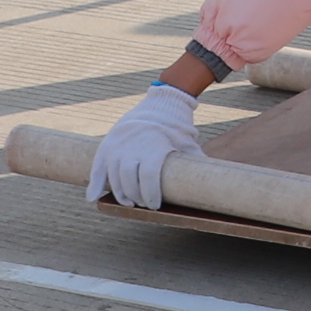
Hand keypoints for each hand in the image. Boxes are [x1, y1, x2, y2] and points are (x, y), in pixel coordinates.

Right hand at [86, 81, 204, 207]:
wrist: (160, 104)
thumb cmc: (176, 129)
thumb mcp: (187, 143)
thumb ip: (195, 161)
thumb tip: (217, 179)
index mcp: (154, 145)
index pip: (148, 176)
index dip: (151, 194)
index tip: (155, 206)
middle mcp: (134, 144)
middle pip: (129, 179)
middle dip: (136, 197)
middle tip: (143, 204)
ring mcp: (118, 144)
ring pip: (114, 176)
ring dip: (120, 193)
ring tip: (129, 202)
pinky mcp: (108, 143)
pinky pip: (98, 166)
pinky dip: (94, 183)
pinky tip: (93, 198)